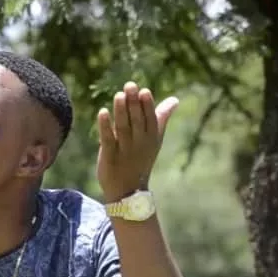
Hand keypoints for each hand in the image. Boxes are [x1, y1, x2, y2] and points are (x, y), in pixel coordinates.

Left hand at [96, 82, 177, 201]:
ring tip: (118, 95)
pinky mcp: (109, 156)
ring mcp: (124, 150)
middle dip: (133, 103)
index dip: (147, 106)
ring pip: (122, 128)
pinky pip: (107, 139)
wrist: (128, 191)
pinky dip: (105, 126)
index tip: (144, 91)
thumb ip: (161, 118)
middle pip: (136, 121)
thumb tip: (175, 100)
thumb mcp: (154, 140)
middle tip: (129, 85)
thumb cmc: (141, 159)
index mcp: (151, 138)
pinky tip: (102, 112)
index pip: (150, 119)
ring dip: (120, 111)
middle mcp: (139, 143)